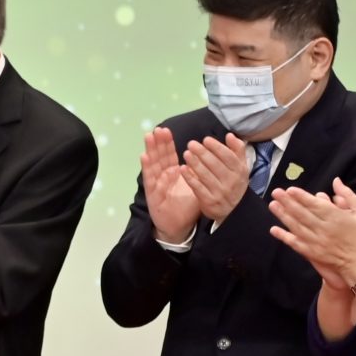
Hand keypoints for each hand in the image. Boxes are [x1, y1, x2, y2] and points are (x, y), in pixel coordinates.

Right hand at [140, 126, 201, 243]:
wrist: (179, 227)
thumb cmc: (187, 208)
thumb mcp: (198, 188)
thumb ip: (201, 174)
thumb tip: (211, 159)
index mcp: (173, 174)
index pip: (170, 155)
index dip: (167, 143)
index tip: (166, 130)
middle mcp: (163, 177)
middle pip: (160, 156)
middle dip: (159, 142)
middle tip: (158, 128)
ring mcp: (156, 184)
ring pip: (153, 164)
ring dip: (151, 150)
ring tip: (149, 136)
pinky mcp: (152, 194)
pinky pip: (150, 179)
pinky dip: (147, 167)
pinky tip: (144, 157)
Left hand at [182, 132, 253, 223]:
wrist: (234, 211)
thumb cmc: (234, 183)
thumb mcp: (241, 168)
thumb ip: (237, 150)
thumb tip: (230, 135)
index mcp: (240, 171)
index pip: (228, 157)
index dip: (217, 147)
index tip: (205, 139)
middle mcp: (231, 181)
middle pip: (216, 165)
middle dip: (202, 153)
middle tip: (191, 144)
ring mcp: (220, 192)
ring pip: (206, 175)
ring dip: (195, 163)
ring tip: (186, 153)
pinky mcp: (209, 201)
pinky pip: (198, 187)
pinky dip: (190, 177)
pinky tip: (183, 169)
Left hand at [269, 179, 355, 291]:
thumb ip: (348, 195)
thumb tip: (336, 181)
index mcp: (336, 217)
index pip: (315, 205)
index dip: (302, 197)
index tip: (290, 189)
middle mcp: (324, 229)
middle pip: (302, 214)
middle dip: (288, 202)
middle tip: (276, 192)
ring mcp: (316, 241)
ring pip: (296, 226)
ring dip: (283, 216)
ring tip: (273, 205)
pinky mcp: (311, 252)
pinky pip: (295, 243)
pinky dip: (284, 236)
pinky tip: (273, 229)